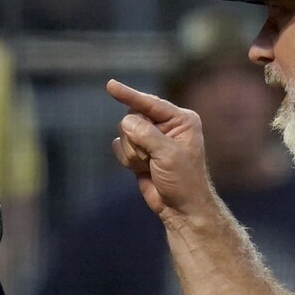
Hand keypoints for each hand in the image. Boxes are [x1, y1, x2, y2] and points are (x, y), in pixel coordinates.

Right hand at [106, 79, 217, 220]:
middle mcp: (166, 125)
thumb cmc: (183, 181)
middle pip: (133, 117)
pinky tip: (142, 169)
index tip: (110, 85)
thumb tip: (126, 122)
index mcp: (181, 120)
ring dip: (133, 152)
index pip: (150, 103)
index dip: (129, 95)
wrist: (181, 209)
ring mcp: (151, 139)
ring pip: (124, 133)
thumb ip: (146, 133)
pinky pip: (120, 146)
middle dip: (136, 139)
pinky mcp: (140, 151)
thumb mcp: (168, 154)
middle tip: (151, 158)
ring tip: (149, 166)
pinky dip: (127, 159)